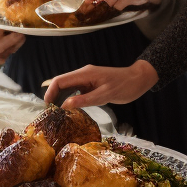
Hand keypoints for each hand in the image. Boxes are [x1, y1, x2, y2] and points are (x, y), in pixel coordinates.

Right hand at [42, 60, 157, 108]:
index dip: (50, 92)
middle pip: (61, 83)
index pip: (60, 80)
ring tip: (56, 113)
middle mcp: (83, 74)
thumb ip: (85, 100)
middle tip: (49, 113)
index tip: (47, 106)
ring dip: (61, 98)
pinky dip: (70, 99)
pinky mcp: (91, 84)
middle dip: (53, 96)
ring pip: (68, 87)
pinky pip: (76, 91)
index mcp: (85, 74)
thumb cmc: (125, 86)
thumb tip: (66, 105)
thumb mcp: (106, 95)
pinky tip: (70, 110)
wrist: (139, 79)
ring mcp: (87, 79)